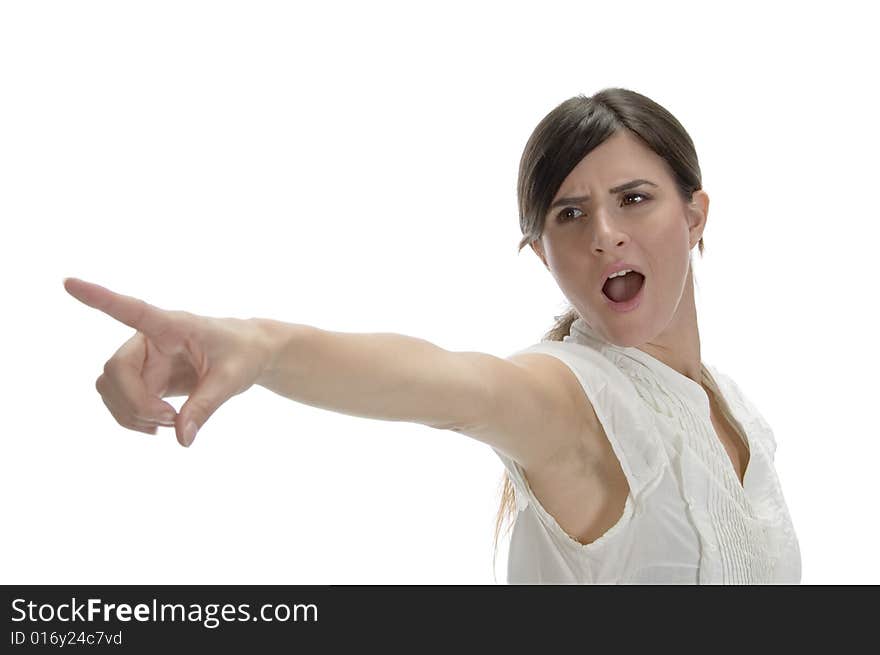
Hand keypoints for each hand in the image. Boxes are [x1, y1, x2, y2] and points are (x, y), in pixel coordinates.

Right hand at [63, 278, 272, 446]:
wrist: (249, 355)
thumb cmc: (243, 354)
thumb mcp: (232, 379)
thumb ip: (206, 406)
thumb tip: (181, 439)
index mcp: (172, 326)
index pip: (132, 310)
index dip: (100, 299)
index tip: (69, 283)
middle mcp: (149, 340)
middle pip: (115, 371)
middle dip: (135, 402)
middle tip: (170, 420)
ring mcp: (144, 361)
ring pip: (111, 390)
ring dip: (132, 414)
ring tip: (172, 423)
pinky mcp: (145, 379)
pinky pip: (121, 402)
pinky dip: (134, 419)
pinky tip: (160, 426)